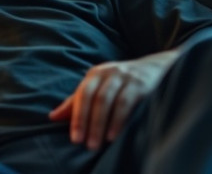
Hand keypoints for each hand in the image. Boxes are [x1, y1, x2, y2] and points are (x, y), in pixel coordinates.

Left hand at [48, 50, 178, 149]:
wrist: (158, 68)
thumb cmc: (123, 83)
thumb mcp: (100, 88)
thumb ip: (77, 102)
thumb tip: (52, 117)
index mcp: (95, 75)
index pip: (81, 95)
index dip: (76, 117)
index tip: (74, 139)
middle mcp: (108, 73)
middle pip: (93, 98)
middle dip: (87, 122)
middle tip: (85, 144)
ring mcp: (125, 77)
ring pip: (108, 101)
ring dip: (101, 124)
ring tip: (98, 143)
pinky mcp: (141, 84)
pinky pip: (126, 103)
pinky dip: (119, 120)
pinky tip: (114, 135)